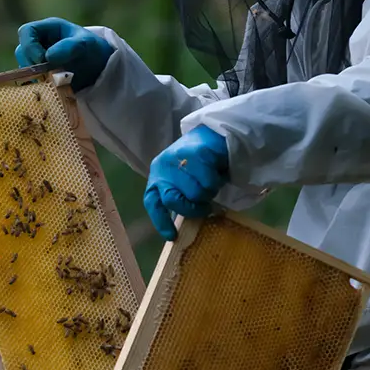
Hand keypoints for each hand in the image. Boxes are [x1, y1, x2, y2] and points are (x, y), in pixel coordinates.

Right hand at [14, 17, 114, 91]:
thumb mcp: (85, 44)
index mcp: (48, 29)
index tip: (42, 59)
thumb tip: (48, 56)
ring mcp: (38, 59)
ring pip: (24, 67)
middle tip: (47, 74)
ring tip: (52, 82)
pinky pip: (30, 80)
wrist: (100, 67)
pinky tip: (51, 89)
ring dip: (34, 76)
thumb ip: (69, 47)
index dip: (29, 45)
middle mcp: (39, 43)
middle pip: (22, 51)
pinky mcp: (41, 74)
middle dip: (31, 64)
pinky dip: (38, 85)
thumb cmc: (93, 49)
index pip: (26, 31)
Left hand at [143, 126, 230, 241]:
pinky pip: (209, 182)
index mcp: (157, 176)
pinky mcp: (197, 153)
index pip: (152, 202)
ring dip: (208, 193)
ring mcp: (179, 159)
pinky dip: (217, 182)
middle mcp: (164, 168)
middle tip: (204, 208)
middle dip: (191, 208)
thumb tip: (182, 226)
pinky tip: (216, 172)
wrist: (213, 133)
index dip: (160, 221)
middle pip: (173, 200)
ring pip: (195, 194)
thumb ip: (178, 196)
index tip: (172, 236)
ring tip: (211, 183)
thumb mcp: (181, 180)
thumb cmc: (195, 163)